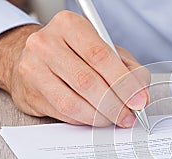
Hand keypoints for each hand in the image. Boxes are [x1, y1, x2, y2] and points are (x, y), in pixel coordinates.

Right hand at [0, 11, 149, 127]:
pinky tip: (96, 117)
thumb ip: (127, 68)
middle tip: (128, 115)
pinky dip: (86, 119)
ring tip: (115, 118)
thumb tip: (141, 94)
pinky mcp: (30, 93)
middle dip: (115, 104)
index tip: (139, 100)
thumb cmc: (74, 53)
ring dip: (101, 116)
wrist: (34, 58)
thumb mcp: (104, 49)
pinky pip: (64, 113)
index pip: (101, 56)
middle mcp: (46, 43)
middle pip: (87, 81)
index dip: (124, 82)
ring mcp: (34, 69)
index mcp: (69, 25)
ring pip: (74, 102)